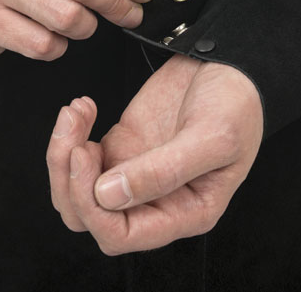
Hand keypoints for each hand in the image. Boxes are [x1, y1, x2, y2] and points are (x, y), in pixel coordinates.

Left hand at [46, 55, 262, 254]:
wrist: (229, 66)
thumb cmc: (236, 104)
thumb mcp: (213, 138)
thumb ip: (163, 172)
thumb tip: (107, 196)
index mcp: (184, 212)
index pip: (121, 235)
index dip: (93, 208)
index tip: (86, 157)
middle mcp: (154, 200)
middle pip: (89, 216)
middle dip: (69, 180)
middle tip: (75, 137)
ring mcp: (133, 173)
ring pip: (78, 189)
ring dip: (64, 155)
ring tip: (76, 113)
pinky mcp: (121, 146)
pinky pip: (81, 156)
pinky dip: (72, 134)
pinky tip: (84, 107)